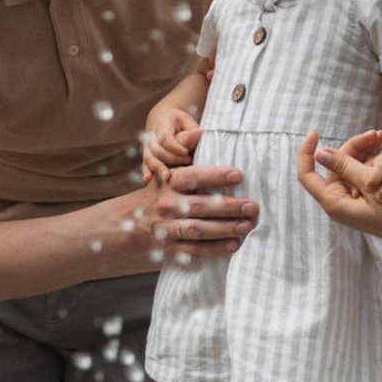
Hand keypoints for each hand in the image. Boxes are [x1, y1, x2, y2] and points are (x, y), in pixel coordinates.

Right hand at [123, 158, 256, 263]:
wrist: (130, 222)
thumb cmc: (160, 191)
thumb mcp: (167, 171)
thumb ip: (184, 153)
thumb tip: (200, 132)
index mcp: (168, 182)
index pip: (192, 176)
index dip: (215, 175)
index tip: (238, 174)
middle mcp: (167, 205)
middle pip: (199, 206)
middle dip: (228, 207)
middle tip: (252, 206)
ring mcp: (168, 228)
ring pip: (198, 230)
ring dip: (224, 229)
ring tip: (246, 226)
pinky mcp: (171, 247)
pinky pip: (195, 249)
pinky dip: (215, 248)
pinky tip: (234, 244)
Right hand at [140, 101, 201, 183]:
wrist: (161, 118)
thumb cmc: (178, 122)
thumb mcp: (186, 121)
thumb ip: (190, 130)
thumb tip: (198, 134)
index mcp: (162, 126)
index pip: (166, 138)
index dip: (175, 147)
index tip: (186, 152)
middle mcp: (151, 137)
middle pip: (158, 150)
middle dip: (172, 158)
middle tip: (188, 161)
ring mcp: (147, 147)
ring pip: (149, 158)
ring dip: (158, 167)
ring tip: (167, 177)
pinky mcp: (147, 156)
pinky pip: (145, 164)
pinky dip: (146, 171)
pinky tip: (148, 179)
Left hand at [295, 129, 381, 235]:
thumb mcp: (370, 187)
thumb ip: (346, 167)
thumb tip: (320, 153)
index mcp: (334, 203)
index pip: (307, 175)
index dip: (306, 153)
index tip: (315, 132)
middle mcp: (342, 202)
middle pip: (337, 166)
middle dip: (355, 148)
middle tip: (377, 134)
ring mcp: (356, 202)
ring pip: (354, 168)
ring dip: (370, 155)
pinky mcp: (370, 200)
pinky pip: (368, 175)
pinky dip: (378, 165)